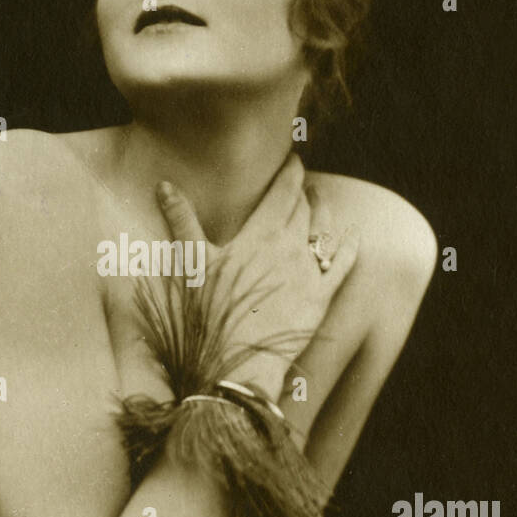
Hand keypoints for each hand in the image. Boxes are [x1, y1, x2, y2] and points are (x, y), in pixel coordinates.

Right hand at [156, 156, 358, 401]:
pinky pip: (342, 265)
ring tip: (321, 199)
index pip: (285, 189)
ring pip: (324, 229)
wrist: (239, 358)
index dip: (291, 170)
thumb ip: (182, 221)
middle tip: (300, 181)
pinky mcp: (322, 297)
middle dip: (303, 190)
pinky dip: (349, 247)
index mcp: (262, 232)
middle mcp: (291, 245)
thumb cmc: (211, 311)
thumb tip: (164, 185)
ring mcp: (310, 271)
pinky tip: (353, 235)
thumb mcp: (193, 263)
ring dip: (323, 210)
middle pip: (305, 207)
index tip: (292, 159)